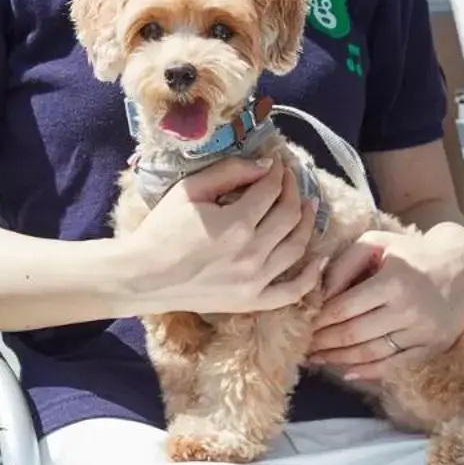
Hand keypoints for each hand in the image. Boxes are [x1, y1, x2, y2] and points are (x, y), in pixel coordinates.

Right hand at [122, 157, 326, 316]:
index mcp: (236, 223)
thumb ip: (229, 172)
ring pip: (297, 247)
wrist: (144, 276)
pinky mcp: (252, 301)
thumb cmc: (161, 230)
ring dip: (308, 223)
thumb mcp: (189, 190)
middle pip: (290, 215)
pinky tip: (319, 259)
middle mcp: (252, 253)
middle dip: (294, 191)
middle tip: (289, 180)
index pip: (271, 189)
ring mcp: (255, 281)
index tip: (277, 163)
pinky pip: (292, 291)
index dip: (278, 172)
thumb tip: (265, 165)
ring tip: (309, 207)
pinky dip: (311, 276)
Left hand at [306, 226, 463, 380]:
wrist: (462, 266)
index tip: (303, 325)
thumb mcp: (376, 242)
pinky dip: (369, 371)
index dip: (320, 319)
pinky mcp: (433, 347)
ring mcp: (423, 332)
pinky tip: (347, 372)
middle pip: (355, 334)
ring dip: (340, 359)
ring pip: (372, 353)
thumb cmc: (410, 253)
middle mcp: (410, 310)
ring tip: (319, 358)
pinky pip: (395, 365)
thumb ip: (344, 264)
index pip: (345, 308)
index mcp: (394, 281)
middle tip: (304, 347)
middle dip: (324, 342)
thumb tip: (320, 294)